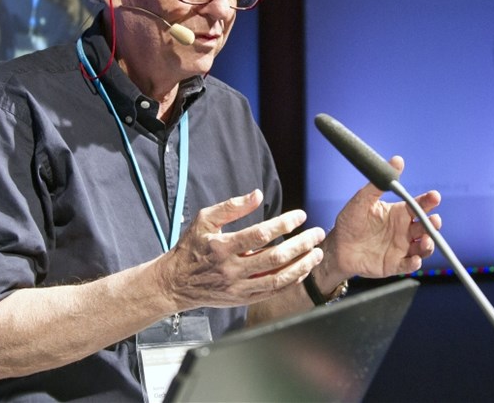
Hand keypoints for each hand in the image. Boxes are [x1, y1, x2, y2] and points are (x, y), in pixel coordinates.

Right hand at [157, 190, 326, 310]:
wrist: (175, 284)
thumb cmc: (191, 247)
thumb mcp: (204, 219)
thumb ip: (232, 206)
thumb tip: (257, 195)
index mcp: (222, 247)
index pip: (259, 234)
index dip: (283, 224)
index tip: (300, 216)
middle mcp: (231, 269)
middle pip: (274, 257)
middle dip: (301, 244)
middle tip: (317, 233)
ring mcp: (238, 287)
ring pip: (277, 278)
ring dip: (302, 265)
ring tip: (317, 253)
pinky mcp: (242, 299)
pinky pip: (273, 291)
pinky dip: (291, 281)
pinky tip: (302, 269)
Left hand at [321, 156, 441, 281]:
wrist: (337, 246)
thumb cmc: (350, 221)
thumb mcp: (362, 200)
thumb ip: (379, 183)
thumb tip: (397, 160)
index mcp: (399, 213)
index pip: (418, 206)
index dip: (428, 201)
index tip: (435, 196)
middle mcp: (404, 230)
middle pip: (426, 227)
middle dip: (433, 224)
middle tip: (433, 221)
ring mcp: (401, 248)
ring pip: (423, 247)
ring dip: (428, 245)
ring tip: (425, 241)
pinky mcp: (394, 264)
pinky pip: (408, 264)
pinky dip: (414, 263)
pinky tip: (414, 260)